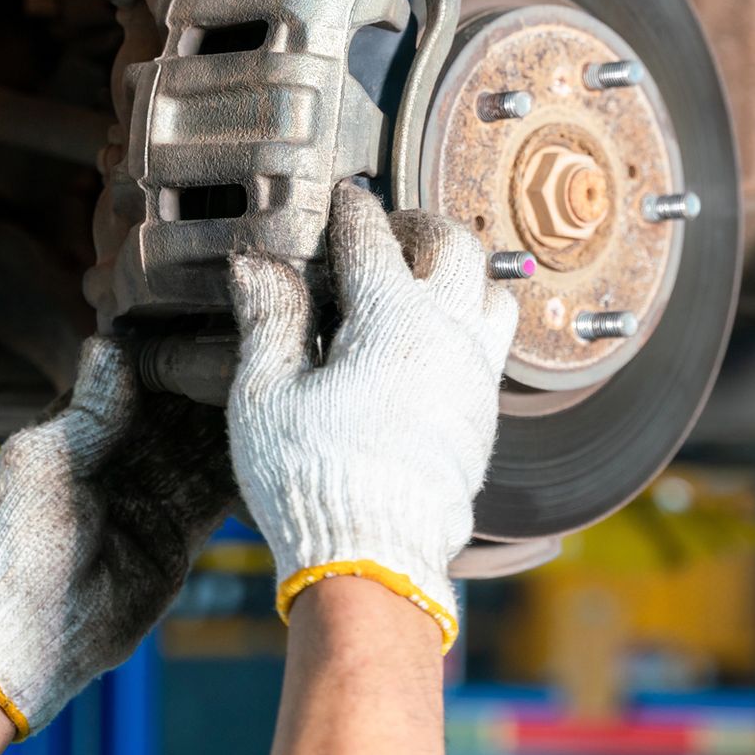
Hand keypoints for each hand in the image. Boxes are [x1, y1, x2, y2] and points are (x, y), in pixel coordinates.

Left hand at [0, 338, 235, 738]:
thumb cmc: (8, 548)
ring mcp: (149, 500)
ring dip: (231, 422)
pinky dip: (241, 470)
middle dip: (207, 384)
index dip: (165, 355)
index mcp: (73, 434)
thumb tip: (111, 342)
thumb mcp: (42, 462)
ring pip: (202, 448)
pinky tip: (271, 440)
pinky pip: (215, 496)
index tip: (204, 323)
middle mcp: (116, 462)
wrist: (18, 646)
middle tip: (254, 347)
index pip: (130, 382)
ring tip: (273, 384)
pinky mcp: (176, 538)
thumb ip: (89, 408)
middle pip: (175, 412)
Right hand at [226, 183, 517, 648]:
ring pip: (495, 291)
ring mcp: (476, 373)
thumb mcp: (267, 394)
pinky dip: (474, 322)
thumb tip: (258, 265)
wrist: (375, 557)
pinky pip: (496, 345)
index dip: (352, 210)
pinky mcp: (486, 414)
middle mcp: (448, 334)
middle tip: (391, 232)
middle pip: (457, 245)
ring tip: (428, 279)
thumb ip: (269, 320)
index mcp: (391, 318)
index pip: (372, 237)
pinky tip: (439, 341)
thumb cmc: (311, 477)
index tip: (343, 198)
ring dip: (465, 273)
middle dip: (422, 226)